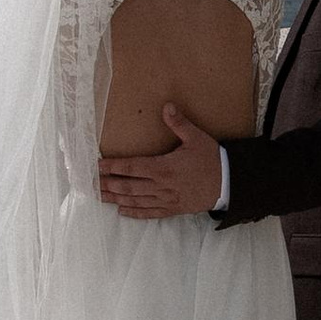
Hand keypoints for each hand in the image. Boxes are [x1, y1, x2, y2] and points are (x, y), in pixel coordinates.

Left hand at [99, 103, 224, 218]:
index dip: (113, 167)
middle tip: (91, 183)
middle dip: (108, 184)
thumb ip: (179, 124)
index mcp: (164, 167)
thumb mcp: (197, 138)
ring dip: (116, 198)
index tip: (98, 166)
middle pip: (128, 186)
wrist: (229, 184)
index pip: (132, 167)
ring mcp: (166, 199)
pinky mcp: (172, 209)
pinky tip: (122, 211)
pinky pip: (149, 213)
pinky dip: (134, 212)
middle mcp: (161, 186)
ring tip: (100, 196)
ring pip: (135, 201)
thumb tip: (166, 107)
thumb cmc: (212, 159)